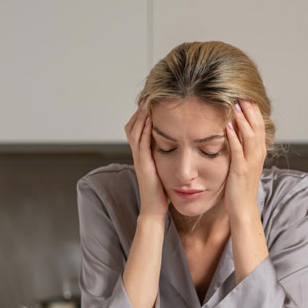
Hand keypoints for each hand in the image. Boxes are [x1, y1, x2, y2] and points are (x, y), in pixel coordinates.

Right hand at [124, 101, 169, 219]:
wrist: (153, 210)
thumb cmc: (160, 193)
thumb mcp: (162, 170)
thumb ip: (164, 158)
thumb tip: (175, 147)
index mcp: (142, 155)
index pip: (137, 130)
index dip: (140, 116)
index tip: (149, 103)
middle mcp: (138, 155)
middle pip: (132, 127)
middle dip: (138, 112)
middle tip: (145, 97)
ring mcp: (139, 160)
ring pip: (135, 132)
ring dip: (140, 116)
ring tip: (146, 102)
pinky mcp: (144, 165)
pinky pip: (142, 143)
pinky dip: (144, 130)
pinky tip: (150, 119)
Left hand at [224, 99, 266, 217]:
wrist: (244, 209)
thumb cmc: (240, 187)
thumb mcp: (243, 164)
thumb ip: (242, 149)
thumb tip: (234, 133)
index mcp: (259, 152)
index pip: (259, 125)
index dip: (253, 110)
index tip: (245, 95)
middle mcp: (258, 154)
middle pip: (257, 125)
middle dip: (249, 109)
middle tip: (241, 93)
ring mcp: (250, 162)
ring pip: (250, 135)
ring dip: (242, 119)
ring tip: (235, 104)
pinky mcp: (240, 169)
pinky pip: (237, 149)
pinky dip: (232, 136)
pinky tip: (226, 125)